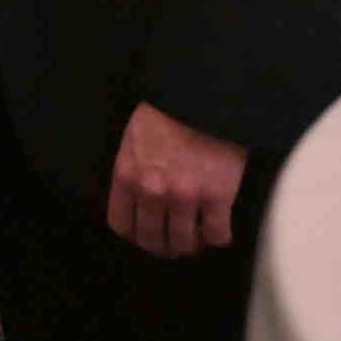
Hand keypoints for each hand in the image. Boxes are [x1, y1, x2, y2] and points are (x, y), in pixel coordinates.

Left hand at [106, 101, 248, 258]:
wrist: (205, 95)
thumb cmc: (169, 112)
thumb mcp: (136, 139)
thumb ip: (134, 172)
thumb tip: (139, 202)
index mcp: (127, 175)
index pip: (122, 224)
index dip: (136, 234)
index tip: (148, 232)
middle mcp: (152, 191)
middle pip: (152, 240)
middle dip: (163, 245)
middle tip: (175, 240)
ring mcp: (185, 197)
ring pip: (184, 243)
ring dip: (190, 244)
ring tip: (197, 235)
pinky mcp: (217, 197)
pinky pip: (217, 235)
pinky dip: (218, 236)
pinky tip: (217, 226)